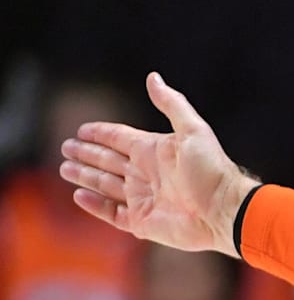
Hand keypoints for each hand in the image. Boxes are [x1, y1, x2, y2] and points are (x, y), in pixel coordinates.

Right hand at [59, 72, 259, 257]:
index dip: (100, 133)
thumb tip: (153, 77)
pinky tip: (78, 195)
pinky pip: (111, 213)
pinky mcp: (142, 221)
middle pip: (108, 160)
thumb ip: (172, 104)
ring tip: (64, 168)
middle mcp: (146, 173)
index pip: (120, 138)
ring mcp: (143, 198)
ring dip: (85, 176)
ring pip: (106, 185)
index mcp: (154, 150)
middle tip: (65, 147)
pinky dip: (94, 205)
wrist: (223, 210)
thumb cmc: (210, 170)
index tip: (82, 130)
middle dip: (87, 154)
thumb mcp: (193, 130)